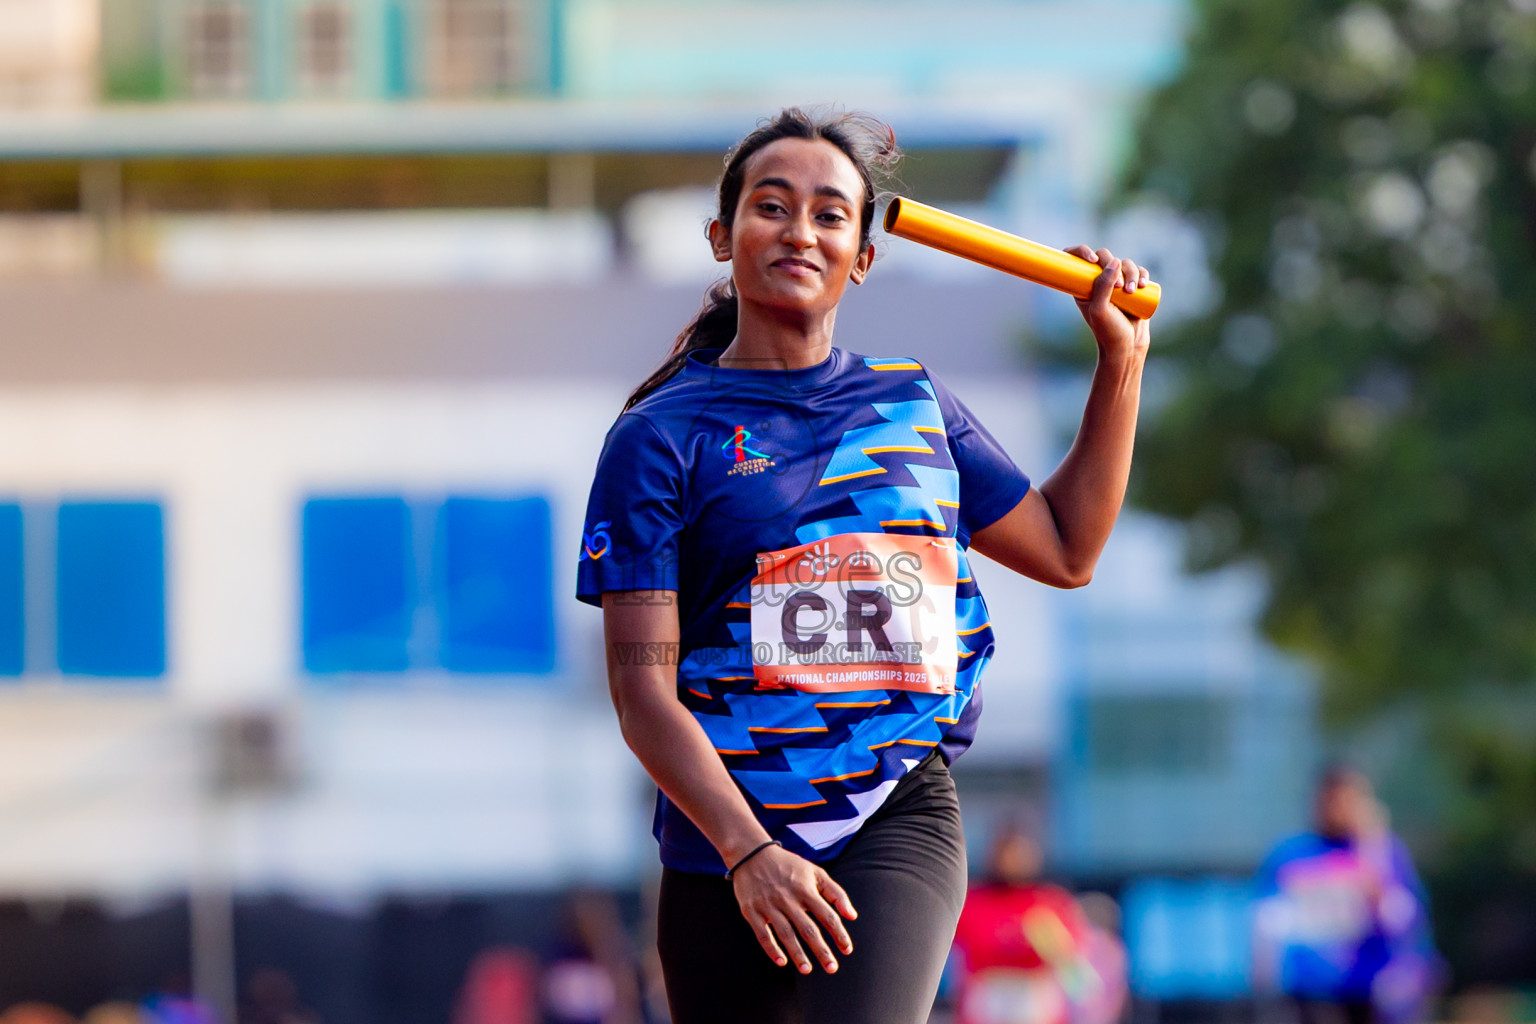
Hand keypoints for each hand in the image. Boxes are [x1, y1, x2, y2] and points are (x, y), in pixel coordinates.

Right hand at [731, 845, 856, 973]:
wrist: (752, 854)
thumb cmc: (788, 865)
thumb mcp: (815, 872)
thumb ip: (836, 893)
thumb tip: (852, 916)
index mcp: (806, 889)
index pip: (827, 916)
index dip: (839, 934)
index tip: (847, 949)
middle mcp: (788, 899)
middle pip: (808, 929)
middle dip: (821, 950)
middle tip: (832, 968)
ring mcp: (769, 905)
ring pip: (786, 934)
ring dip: (798, 954)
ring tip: (807, 970)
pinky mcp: (752, 911)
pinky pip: (762, 934)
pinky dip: (771, 949)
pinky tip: (782, 962)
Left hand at [1064, 245, 1151, 364]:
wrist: (1127, 347)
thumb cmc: (1108, 331)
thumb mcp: (1100, 309)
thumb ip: (1103, 286)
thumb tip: (1114, 262)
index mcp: (1083, 285)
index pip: (1076, 260)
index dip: (1081, 252)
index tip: (1092, 259)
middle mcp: (1099, 282)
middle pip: (1105, 257)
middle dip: (1114, 267)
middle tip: (1119, 287)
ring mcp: (1117, 283)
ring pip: (1124, 264)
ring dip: (1132, 273)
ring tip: (1134, 292)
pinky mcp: (1134, 287)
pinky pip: (1139, 272)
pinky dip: (1143, 275)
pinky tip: (1144, 285)